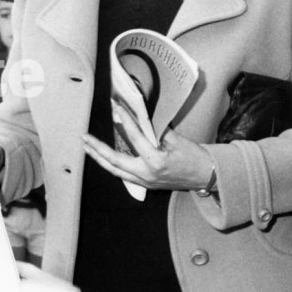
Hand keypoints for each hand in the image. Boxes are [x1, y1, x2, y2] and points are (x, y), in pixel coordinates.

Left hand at [81, 99, 213, 191]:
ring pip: (115, 170)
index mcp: (156, 161)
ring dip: (99, 158)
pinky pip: (123, 175)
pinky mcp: (146, 185)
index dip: (124, 120)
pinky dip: (111, 165)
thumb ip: (157, 131)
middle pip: (114, 161)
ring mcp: (145, 182)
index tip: (115, 107)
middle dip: (97, 149)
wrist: (208, 177)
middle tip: (83, 137)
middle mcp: (147, 174)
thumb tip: (140, 118)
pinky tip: (102, 158)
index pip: (135, 137)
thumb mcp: (178, 141)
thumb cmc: (195, 157)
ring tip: (86, 147)